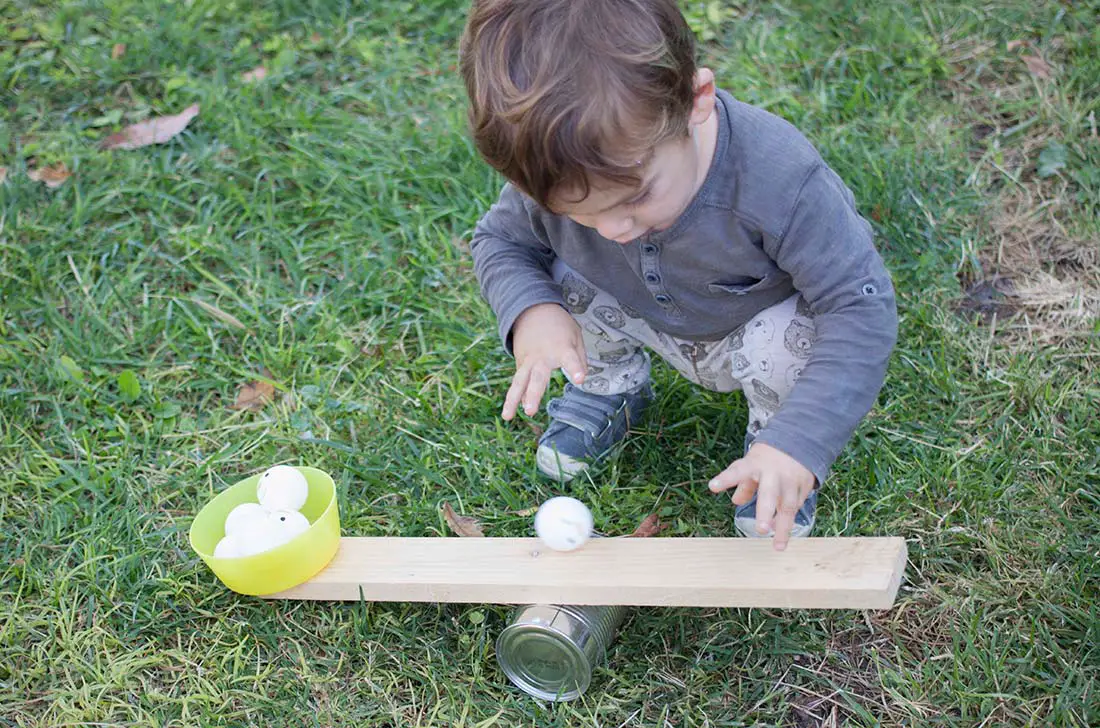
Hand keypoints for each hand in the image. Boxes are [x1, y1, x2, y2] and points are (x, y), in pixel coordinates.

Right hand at [503, 303, 586, 419]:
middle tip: (530, 411)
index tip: (580, 379)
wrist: (532, 309)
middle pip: (537, 377)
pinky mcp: (520, 362)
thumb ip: (580, 359)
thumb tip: (580, 380)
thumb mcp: (576, 336)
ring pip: (519, 381)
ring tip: (507, 416)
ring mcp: (528, 360)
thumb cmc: (560, 325)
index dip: (575, 369)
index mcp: (562, 348)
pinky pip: (518, 380)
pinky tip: (511, 411)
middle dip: (533, 394)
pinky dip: (515, 395)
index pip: (571, 359)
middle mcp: (543, 356)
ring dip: (513, 400)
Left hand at [708, 443, 815, 550]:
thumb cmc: (767, 459)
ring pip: (789, 505)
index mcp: (754, 464)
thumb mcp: (750, 465)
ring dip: (784, 528)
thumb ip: (743, 484)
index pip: (737, 472)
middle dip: (766, 512)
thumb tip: (736, 502)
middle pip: (770, 494)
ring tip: (778, 546)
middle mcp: (773, 473)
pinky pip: (798, 505)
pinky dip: (791, 519)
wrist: (799, 441)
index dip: (726, 479)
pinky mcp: (805, 485)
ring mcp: (791, 479)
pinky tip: (785, 530)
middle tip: (761, 530)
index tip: (713, 486)